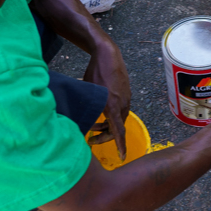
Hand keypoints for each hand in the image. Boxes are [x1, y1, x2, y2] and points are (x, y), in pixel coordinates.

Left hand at [83, 41, 130, 159]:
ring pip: (118, 119)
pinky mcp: (126, 94)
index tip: (122, 156)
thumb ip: (89, 109)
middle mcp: (123, 104)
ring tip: (92, 126)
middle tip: (91, 141)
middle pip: (117, 128)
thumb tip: (83, 125)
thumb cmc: (95, 72)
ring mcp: (126, 99)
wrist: (108, 54)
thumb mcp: (87, 92)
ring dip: (107, 126)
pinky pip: (120, 110)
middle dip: (105, 136)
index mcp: (113, 106)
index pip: (119, 131)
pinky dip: (111, 116)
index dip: (120, 145)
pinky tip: (101, 113)